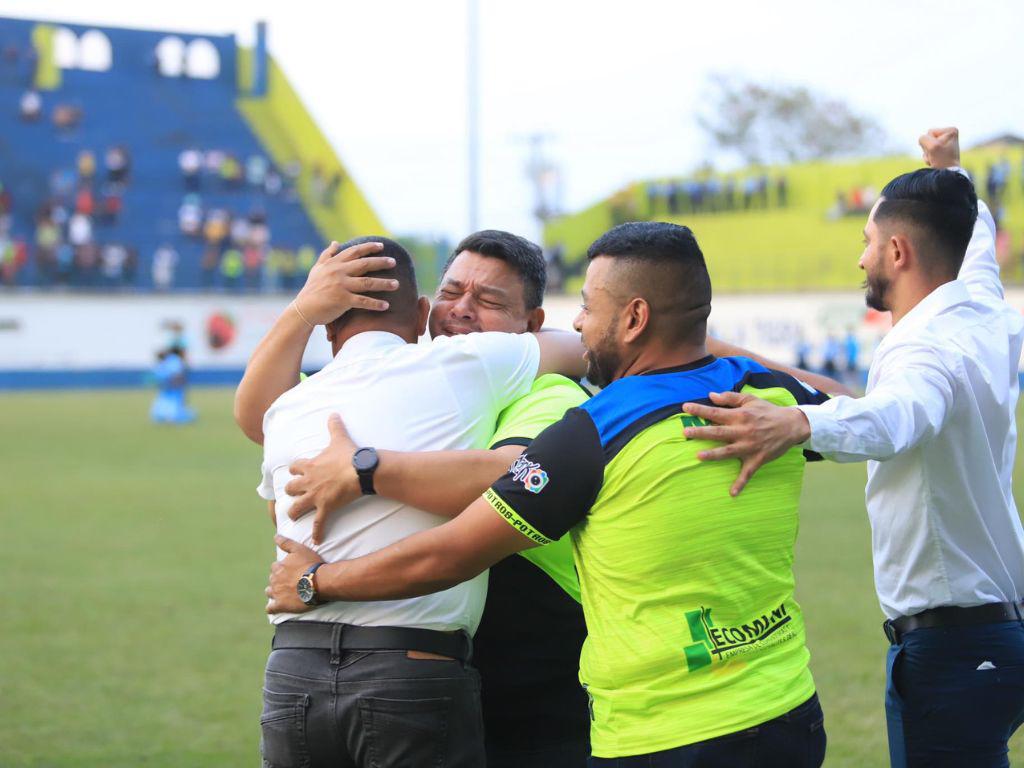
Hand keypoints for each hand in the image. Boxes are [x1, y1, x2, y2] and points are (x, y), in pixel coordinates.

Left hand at [266, 535, 323, 613]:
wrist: (318, 582)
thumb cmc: (311, 565)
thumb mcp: (299, 549)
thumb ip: (286, 542)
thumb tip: (274, 536)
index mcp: (278, 567)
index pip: (276, 567)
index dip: (283, 568)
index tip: (290, 570)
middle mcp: (275, 580)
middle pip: (273, 579)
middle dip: (278, 579)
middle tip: (289, 581)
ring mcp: (277, 593)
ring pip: (269, 592)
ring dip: (274, 592)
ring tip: (283, 593)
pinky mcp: (281, 605)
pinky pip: (270, 608)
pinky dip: (271, 608)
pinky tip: (273, 607)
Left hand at [285, 414, 359, 544]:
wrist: (359, 470)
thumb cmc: (349, 455)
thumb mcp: (339, 438)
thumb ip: (334, 426)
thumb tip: (333, 413)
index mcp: (310, 466)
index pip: (295, 468)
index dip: (294, 471)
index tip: (294, 473)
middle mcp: (309, 482)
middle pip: (291, 489)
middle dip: (291, 492)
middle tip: (293, 495)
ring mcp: (315, 496)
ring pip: (297, 507)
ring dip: (294, 513)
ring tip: (294, 517)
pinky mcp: (325, 508)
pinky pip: (318, 523)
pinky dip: (317, 532)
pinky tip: (316, 540)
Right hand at [292, 241, 399, 324]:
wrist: (303, 309)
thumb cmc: (311, 289)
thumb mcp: (317, 269)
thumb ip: (327, 255)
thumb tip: (335, 242)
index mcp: (334, 264)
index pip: (354, 252)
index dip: (368, 247)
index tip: (381, 245)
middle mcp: (338, 272)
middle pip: (364, 264)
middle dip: (381, 262)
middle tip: (394, 262)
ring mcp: (341, 286)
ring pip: (367, 282)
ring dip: (384, 283)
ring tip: (396, 284)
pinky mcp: (342, 300)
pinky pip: (363, 301)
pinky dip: (375, 304)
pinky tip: (386, 305)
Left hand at [680, 391, 810, 496]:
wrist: (792, 425)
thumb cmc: (768, 411)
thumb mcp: (750, 400)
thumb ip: (730, 398)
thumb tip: (711, 395)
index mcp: (740, 416)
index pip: (716, 413)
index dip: (700, 410)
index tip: (685, 408)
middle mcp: (743, 431)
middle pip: (719, 432)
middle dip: (701, 432)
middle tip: (685, 433)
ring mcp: (750, 446)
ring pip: (728, 452)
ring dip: (714, 454)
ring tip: (698, 456)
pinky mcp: (757, 459)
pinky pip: (748, 473)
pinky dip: (741, 483)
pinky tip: (732, 493)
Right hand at [918, 127, 959, 169]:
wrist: (947, 174)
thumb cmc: (942, 160)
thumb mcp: (932, 146)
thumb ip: (923, 138)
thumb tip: (921, 139)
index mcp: (951, 130)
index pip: (930, 131)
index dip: (930, 142)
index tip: (938, 151)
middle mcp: (950, 135)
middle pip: (927, 138)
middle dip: (928, 148)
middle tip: (936, 156)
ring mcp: (945, 143)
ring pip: (926, 145)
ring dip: (928, 154)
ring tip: (936, 159)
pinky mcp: (941, 150)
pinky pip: (927, 151)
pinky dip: (929, 157)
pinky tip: (935, 161)